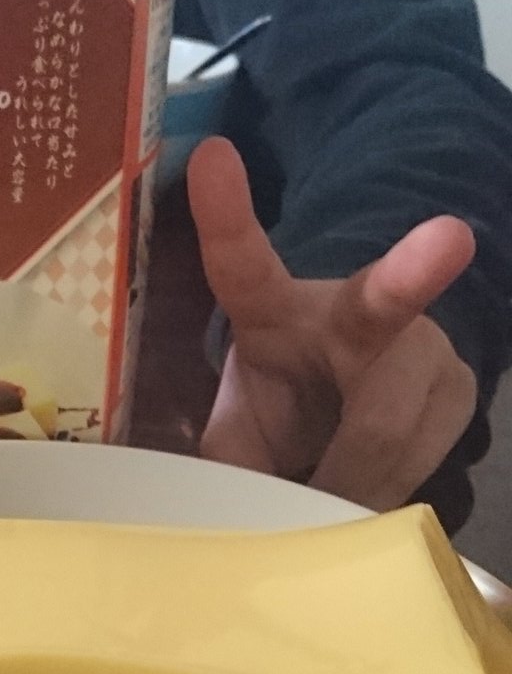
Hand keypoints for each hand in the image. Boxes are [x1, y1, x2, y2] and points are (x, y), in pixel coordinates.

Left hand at [186, 138, 477, 511]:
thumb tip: (220, 516)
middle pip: (382, 301)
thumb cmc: (288, 407)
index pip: (242, 263)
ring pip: (391, 428)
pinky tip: (363, 503)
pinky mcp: (461, 391)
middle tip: (451, 233)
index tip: (211, 157)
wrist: (365, 405)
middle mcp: (355, 309)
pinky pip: (420, 462)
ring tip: (324, 502)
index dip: (225, 215)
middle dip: (414, 268)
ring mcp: (420, 346)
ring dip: (349, 486)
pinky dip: (381, 499)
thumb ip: (227, 464)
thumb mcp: (241, 429)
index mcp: (272, 308)